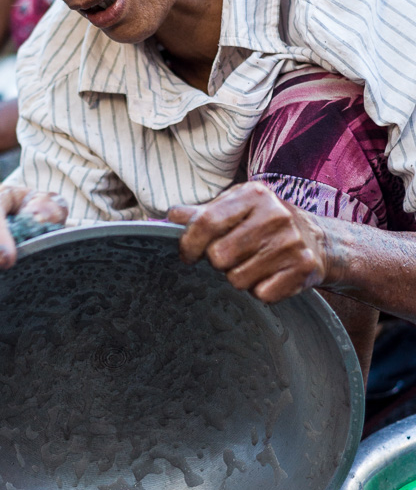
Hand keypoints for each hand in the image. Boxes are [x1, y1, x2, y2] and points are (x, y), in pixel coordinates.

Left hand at [168, 181, 331, 302]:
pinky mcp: (304, 269)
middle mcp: (275, 216)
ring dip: (238, 276)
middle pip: (218, 256)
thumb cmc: (266, 222)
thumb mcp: (236, 206)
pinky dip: (260, 290)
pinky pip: (262, 294)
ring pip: (237, 279)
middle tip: (230, 256)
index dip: (189, 243)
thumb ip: (202, 212)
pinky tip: (269, 275)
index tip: (188, 254)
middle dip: (217, 261)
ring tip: (252, 263)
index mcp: (254, 195)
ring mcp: (292, 243)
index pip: (206, 222)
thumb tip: (170, 216)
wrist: (320, 239)